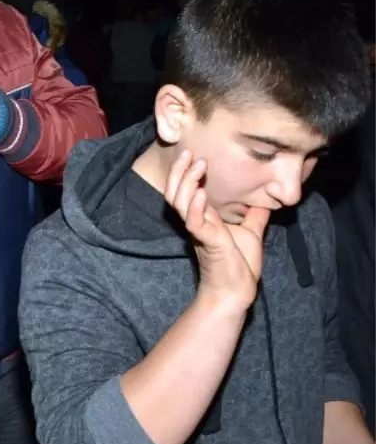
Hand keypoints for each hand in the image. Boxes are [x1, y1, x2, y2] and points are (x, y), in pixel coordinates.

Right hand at [164, 150, 269, 308]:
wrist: (237, 290)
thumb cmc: (240, 264)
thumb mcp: (251, 231)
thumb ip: (254, 214)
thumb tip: (267, 199)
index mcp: (203, 218)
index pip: (185, 190)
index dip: (186, 173)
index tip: (195, 155)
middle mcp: (196, 222)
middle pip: (175, 192)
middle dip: (180, 172)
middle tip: (189, 153)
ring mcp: (199, 231)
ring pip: (180, 203)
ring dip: (186, 182)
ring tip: (198, 165)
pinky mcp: (206, 242)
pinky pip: (194, 222)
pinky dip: (195, 206)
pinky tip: (200, 193)